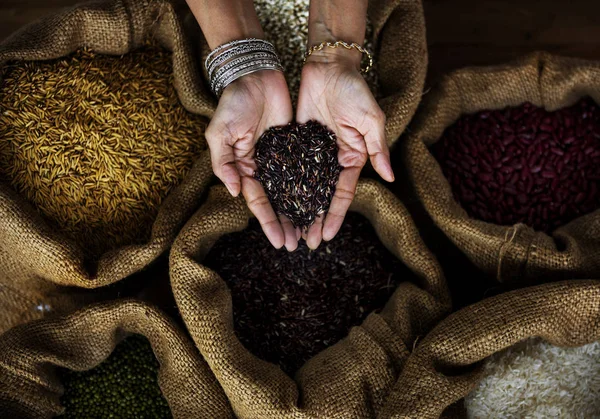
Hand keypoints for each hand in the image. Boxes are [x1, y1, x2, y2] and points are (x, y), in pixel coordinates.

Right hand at [205, 70, 299, 250]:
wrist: (255, 75)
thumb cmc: (233, 103)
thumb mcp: (220, 133)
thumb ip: (225, 163)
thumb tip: (236, 192)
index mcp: (244, 168)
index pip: (258, 201)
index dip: (268, 222)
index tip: (280, 242)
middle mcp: (264, 167)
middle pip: (277, 202)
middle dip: (286, 224)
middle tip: (298, 245)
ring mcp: (281, 157)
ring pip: (293, 190)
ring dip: (301, 212)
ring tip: (311, 232)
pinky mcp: (297, 145)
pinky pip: (307, 169)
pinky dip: (313, 187)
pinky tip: (322, 203)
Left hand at [296, 52, 393, 248]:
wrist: (329, 66)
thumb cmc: (355, 90)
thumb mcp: (371, 119)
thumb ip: (378, 148)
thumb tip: (390, 177)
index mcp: (352, 158)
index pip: (342, 193)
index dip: (335, 216)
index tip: (327, 236)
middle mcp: (331, 160)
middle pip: (321, 196)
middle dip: (315, 220)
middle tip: (305, 243)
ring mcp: (312, 153)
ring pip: (304, 187)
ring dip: (298, 209)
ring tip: (289, 231)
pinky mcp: (296, 142)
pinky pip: (288, 167)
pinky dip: (283, 186)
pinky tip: (275, 203)